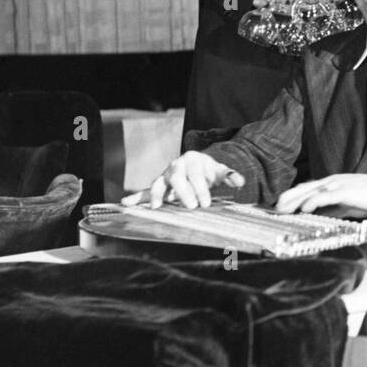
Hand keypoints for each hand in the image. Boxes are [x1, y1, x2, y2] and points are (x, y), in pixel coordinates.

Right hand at [123, 151, 244, 209]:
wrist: (197, 166)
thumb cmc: (209, 171)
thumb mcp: (221, 171)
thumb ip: (231, 175)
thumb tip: (241, 181)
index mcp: (193, 160)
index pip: (196, 174)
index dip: (201, 188)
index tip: (206, 203)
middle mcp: (176, 166)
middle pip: (177, 178)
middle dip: (184, 192)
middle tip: (191, 207)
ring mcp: (165, 175)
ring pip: (159, 183)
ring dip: (157, 194)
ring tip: (158, 206)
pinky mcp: (158, 185)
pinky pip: (146, 191)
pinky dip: (136, 197)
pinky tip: (125, 203)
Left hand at [275, 173, 366, 214]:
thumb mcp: (346, 205)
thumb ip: (331, 208)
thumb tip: (317, 215)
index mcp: (332, 184)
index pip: (307, 188)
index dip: (292, 196)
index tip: (280, 206)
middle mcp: (332, 182)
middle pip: (305, 188)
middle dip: (289, 198)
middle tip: (275, 208)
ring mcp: (339, 185)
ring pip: (312, 191)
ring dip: (296, 200)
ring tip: (284, 209)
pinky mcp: (346, 191)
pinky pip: (327, 196)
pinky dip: (314, 201)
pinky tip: (305, 209)